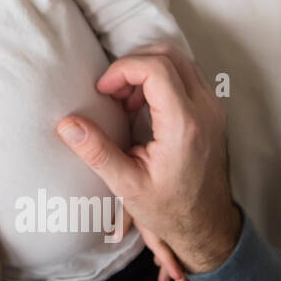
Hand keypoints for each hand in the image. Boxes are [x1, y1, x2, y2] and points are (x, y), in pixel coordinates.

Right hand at [56, 43, 242, 275]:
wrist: (206, 226)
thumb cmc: (168, 209)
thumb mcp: (127, 185)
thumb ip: (97, 151)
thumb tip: (67, 125)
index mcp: (185, 126)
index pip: (156, 68)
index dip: (122, 70)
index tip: (103, 91)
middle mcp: (206, 110)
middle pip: (169, 54)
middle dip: (132, 63)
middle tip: (111, 91)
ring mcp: (213, 108)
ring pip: (179, 60)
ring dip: (146, 69)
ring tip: (124, 100)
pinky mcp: (213, 111)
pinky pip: (186, 75)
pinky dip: (160, 78)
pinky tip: (141, 106)